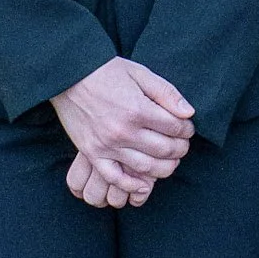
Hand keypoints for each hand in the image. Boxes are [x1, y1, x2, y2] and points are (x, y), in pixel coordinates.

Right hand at [51, 58, 194, 200]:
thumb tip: (189, 112)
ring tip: (171, 161)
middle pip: (164, 149)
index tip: (187, 127)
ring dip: (165, 168)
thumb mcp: (140, 73)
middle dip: (180, 148)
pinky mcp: (92, 153)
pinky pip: (114, 177)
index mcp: (138, 109)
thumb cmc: (106, 71)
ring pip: (145, 167)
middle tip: (183, 145)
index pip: (175, 127)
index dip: (186, 129)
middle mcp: (123, 131)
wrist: (69, 75)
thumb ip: (166, 92)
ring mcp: (107, 145)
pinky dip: (131, 185)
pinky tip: (144, 185)